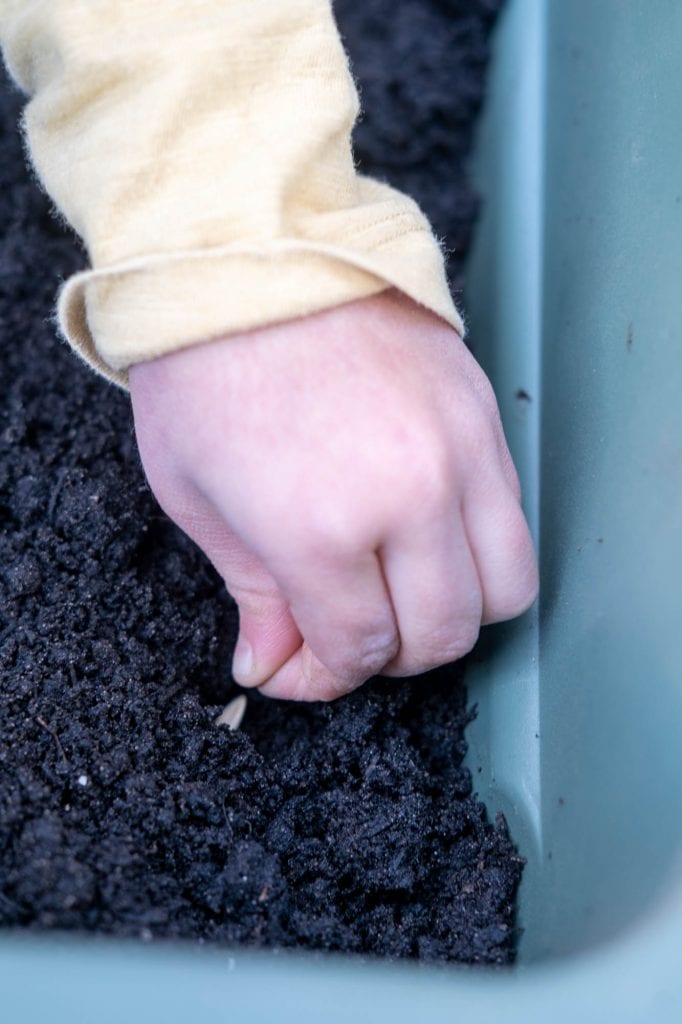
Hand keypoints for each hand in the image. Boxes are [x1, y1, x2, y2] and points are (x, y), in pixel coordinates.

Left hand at [129, 288, 537, 700]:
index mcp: (319, 528)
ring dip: (455, 613)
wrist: (248, 255)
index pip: (359, 650)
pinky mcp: (484, 417)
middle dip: (394, 656)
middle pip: (443, 635)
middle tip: (351, 633)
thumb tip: (273, 665)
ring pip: (505, 592)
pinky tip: (427, 535)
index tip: (301, 664)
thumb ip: (252, 595)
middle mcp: (407, 499)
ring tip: (404, 593)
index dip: (326, 677)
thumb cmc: (203, 370)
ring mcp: (459, 454)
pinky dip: (479, 553)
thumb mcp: (197, 497)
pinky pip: (514, 520)